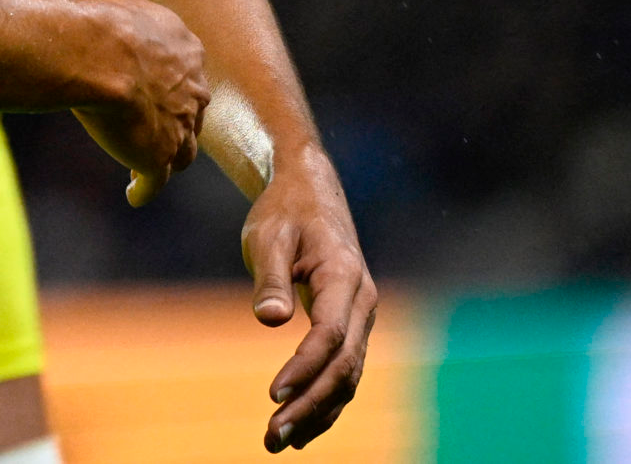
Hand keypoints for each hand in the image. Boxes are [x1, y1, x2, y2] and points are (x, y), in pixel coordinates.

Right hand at [71, 0, 206, 201]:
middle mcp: (194, 94)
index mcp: (190, 57)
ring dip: (167, 157)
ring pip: (182, 153)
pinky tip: (135, 195)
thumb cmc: (107, 25)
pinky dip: (145, 189)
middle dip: (175, 122)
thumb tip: (124, 9)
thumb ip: (135, 13)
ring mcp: (180, 129)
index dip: (169, 86)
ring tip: (146, 165)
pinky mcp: (159, 157)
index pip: (186, 78)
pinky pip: (154, 182)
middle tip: (152, 129)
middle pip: (191, 116)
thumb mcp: (127, 4)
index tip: (152, 91)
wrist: (101, 54)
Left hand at [242, 145, 375, 451]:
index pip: (330, 336)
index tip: (273, 394)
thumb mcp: (268, 235)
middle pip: (344, 366)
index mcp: (344, 277)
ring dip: (317, 411)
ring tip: (280, 441)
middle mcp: (362, 302)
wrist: (308, 191)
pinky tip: (301, 424)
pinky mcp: (349, 325)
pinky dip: (325, 399)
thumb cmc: (284, 211)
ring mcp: (360, 316)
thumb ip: (270, 278)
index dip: (304, 369)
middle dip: (311, 405)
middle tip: (274, 436)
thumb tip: (269, 320)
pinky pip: (343, 370)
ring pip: (347, 376)